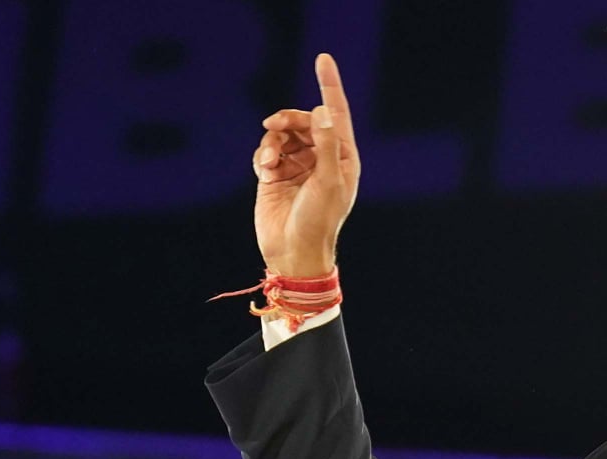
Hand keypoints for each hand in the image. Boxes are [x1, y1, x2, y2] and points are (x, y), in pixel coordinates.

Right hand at [251, 52, 361, 276]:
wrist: (293, 252)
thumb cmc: (318, 221)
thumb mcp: (327, 182)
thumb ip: (326, 145)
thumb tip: (322, 111)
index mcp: (343, 158)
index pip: (336, 114)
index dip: (329, 85)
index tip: (322, 58)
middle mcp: (322, 158)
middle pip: (304, 120)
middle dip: (288, 118)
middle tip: (274, 125)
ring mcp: (298, 166)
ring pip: (282, 133)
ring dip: (272, 140)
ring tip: (268, 159)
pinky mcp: (275, 174)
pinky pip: (267, 150)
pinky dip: (263, 155)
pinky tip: (264, 170)